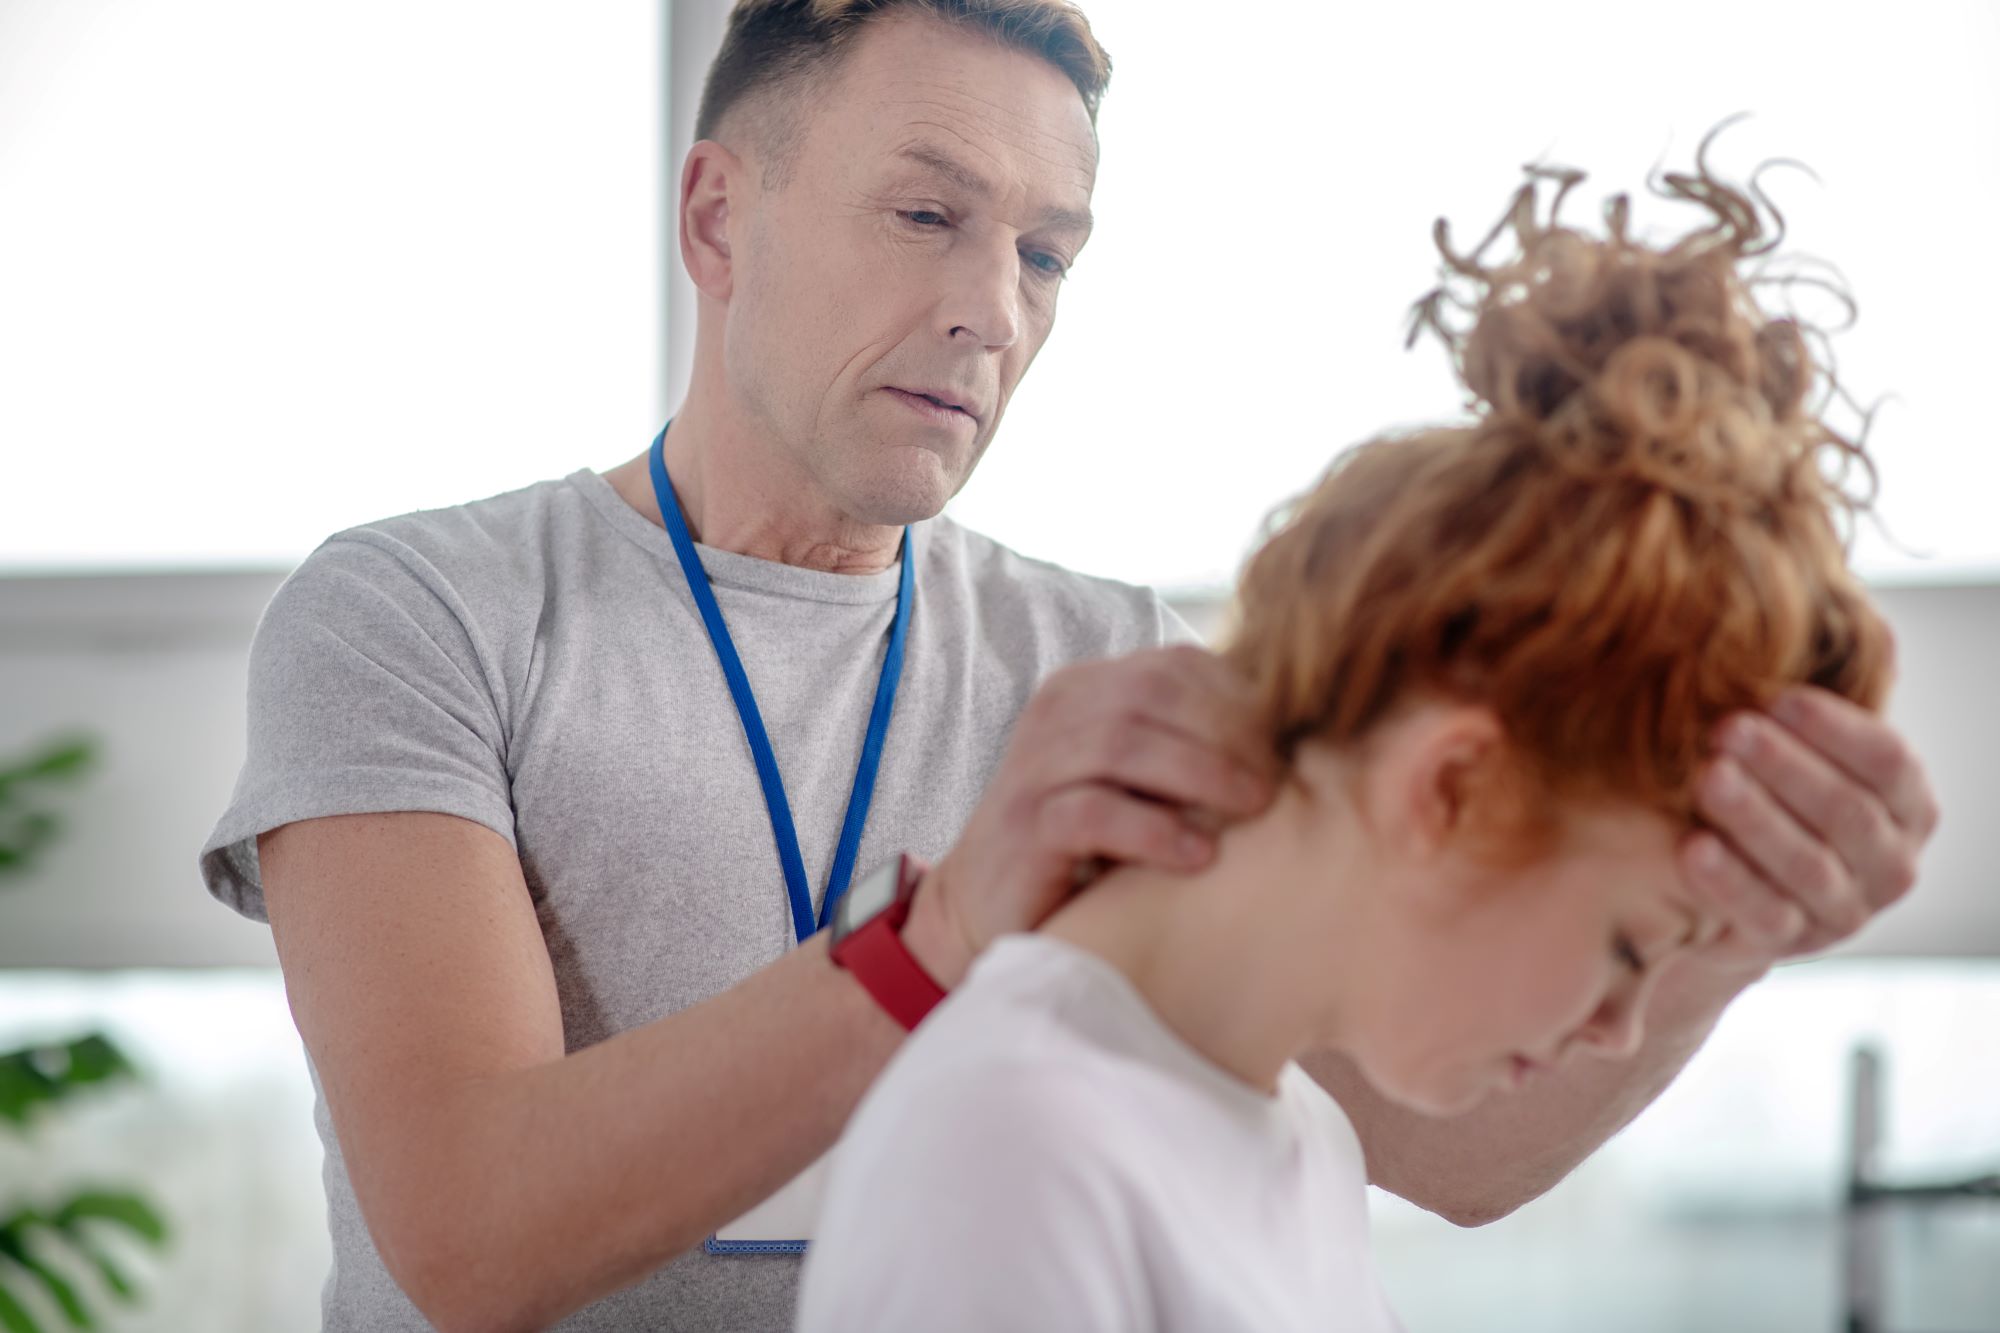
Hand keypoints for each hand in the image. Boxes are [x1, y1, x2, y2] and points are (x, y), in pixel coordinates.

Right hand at [918, 645, 1277, 982]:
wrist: (992, 907)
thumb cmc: (1086, 844)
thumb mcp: (1135, 780)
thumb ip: (1184, 745)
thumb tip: (1291, 736)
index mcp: (1085, 689)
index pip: (1174, 665)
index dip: (1238, 697)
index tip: (1286, 743)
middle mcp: (1055, 713)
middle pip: (1154, 692)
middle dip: (1227, 732)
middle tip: (1275, 782)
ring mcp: (1033, 767)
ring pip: (1123, 742)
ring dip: (1201, 773)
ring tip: (1251, 810)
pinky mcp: (1024, 828)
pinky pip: (1093, 813)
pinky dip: (1154, 831)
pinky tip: (1198, 857)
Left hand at [1680, 685, 1938, 973]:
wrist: (1734, 890)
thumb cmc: (1773, 794)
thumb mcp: (1803, 753)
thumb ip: (1815, 712)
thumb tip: (1850, 629)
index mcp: (1908, 806)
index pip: (1888, 761)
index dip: (1836, 727)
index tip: (1777, 696)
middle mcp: (1891, 863)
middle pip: (1847, 811)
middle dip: (1785, 766)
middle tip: (1727, 729)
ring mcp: (1847, 911)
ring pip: (1809, 864)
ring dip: (1756, 818)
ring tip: (1708, 778)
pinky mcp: (1795, 945)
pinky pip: (1766, 915)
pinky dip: (1729, 880)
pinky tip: (1692, 846)